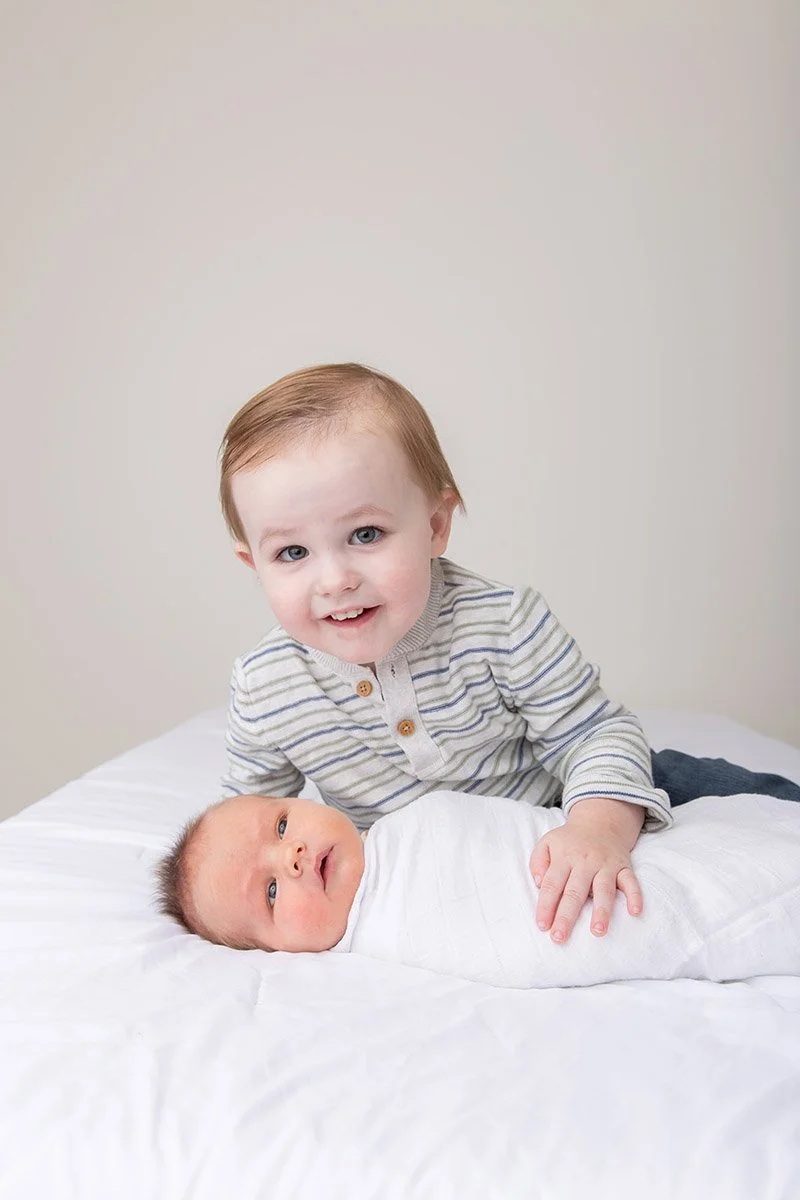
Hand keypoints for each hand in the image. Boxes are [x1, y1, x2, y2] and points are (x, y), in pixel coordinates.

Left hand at [529, 798, 644, 943]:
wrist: (600, 821)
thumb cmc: (570, 840)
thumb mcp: (547, 843)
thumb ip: (537, 862)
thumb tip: (539, 884)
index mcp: (564, 858)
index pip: (552, 884)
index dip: (546, 905)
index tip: (542, 925)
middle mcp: (585, 862)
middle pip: (575, 892)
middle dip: (567, 916)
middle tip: (559, 938)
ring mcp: (606, 865)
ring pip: (604, 889)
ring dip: (602, 911)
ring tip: (598, 932)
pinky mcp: (624, 867)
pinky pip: (631, 882)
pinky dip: (635, 896)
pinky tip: (635, 912)